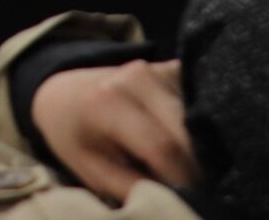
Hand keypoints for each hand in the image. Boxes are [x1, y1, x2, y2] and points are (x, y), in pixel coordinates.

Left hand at [30, 59, 196, 204]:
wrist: (65, 94)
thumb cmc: (76, 137)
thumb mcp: (93, 171)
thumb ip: (132, 188)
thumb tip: (175, 199)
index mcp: (109, 102)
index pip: (162, 146)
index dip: (183, 179)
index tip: (191, 199)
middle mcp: (137, 77)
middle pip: (186, 131)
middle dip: (198, 166)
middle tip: (197, 191)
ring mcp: (158, 68)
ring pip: (199, 118)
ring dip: (202, 148)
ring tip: (191, 170)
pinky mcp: (172, 68)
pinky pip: (199, 104)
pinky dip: (202, 129)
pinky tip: (194, 146)